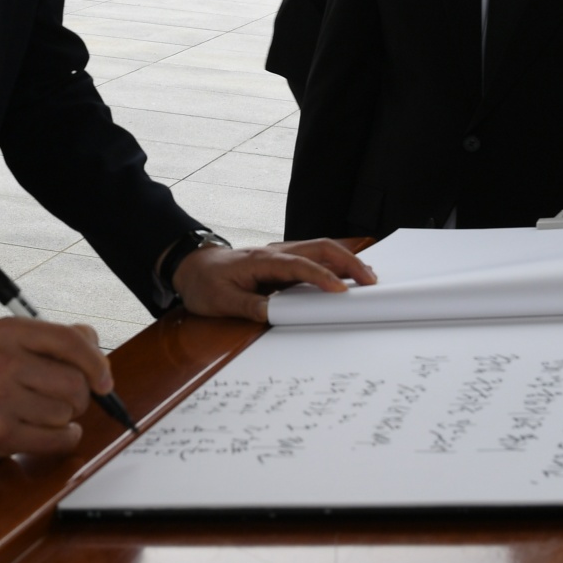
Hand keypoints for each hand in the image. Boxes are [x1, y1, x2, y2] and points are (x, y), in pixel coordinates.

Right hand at [0, 316, 111, 459]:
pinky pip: (57, 439)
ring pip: (66, 413)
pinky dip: (64, 437)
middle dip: (79, 395)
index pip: (69, 340)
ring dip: (65, 417)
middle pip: (74, 382)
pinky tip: (48, 431)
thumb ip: (65, 340)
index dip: (96, 363)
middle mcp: (0, 361)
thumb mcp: (22, 343)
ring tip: (42, 412)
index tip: (104, 381)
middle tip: (63, 397)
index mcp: (9, 332)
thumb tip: (101, 366)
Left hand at [172, 239, 377, 322]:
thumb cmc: (204, 283)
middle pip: (320, 248)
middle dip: (348, 262)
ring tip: (368, 278)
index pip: (300, 266)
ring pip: (320, 249)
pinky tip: (346, 276)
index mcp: (262, 260)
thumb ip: (248, 305)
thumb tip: (273, 313)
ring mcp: (280, 254)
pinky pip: (313, 257)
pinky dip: (334, 263)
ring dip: (345, 261)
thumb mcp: (220, 300)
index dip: (322, 278)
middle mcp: (275, 252)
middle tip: (371, 282)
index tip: (342, 292)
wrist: (191, 266)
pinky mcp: (282, 261)